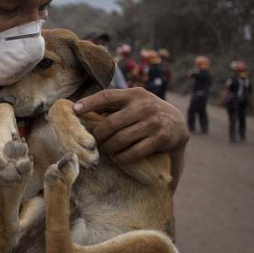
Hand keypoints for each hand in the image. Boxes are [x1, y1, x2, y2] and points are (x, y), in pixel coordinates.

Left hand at [73, 88, 188, 164]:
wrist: (178, 125)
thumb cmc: (147, 114)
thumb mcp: (135, 103)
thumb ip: (115, 105)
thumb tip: (81, 110)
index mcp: (134, 94)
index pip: (107, 95)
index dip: (90, 103)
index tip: (75, 110)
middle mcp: (144, 106)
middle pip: (110, 123)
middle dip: (99, 135)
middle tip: (95, 142)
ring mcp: (153, 122)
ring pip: (121, 139)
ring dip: (109, 148)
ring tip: (107, 150)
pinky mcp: (160, 138)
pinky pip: (135, 151)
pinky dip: (123, 157)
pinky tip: (118, 158)